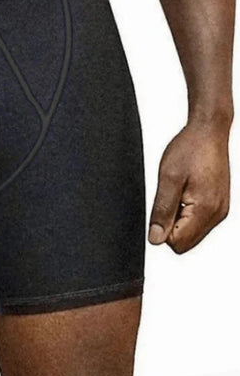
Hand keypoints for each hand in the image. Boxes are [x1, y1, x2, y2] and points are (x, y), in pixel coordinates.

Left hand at [148, 121, 229, 252]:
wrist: (208, 132)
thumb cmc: (190, 149)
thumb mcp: (168, 178)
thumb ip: (162, 211)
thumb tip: (155, 238)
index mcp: (206, 210)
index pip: (177, 243)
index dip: (162, 227)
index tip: (162, 204)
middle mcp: (217, 214)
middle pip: (185, 241)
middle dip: (170, 224)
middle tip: (170, 196)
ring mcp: (220, 210)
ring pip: (191, 231)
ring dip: (178, 216)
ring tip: (178, 190)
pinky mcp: (218, 204)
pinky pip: (198, 220)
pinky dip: (186, 210)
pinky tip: (185, 190)